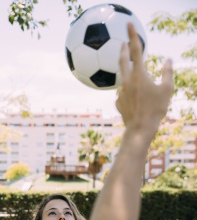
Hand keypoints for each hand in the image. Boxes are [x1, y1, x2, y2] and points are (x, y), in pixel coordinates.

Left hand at [116, 22, 173, 140]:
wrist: (139, 129)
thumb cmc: (155, 110)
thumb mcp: (167, 90)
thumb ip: (168, 72)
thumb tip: (168, 60)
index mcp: (139, 74)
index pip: (136, 49)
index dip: (133, 35)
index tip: (129, 24)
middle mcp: (127, 80)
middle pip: (123, 60)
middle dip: (122, 49)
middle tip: (122, 43)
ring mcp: (120, 91)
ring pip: (124, 79)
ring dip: (128, 75)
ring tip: (136, 81)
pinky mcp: (118, 102)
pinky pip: (124, 93)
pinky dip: (129, 93)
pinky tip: (135, 102)